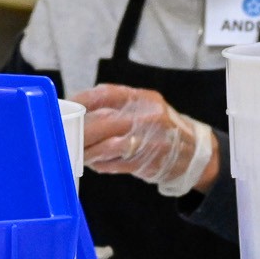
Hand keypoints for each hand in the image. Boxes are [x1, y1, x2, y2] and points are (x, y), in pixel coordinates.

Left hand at [69, 84, 217, 195]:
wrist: (194, 153)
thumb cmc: (161, 129)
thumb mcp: (146, 109)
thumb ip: (118, 107)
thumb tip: (80, 112)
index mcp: (143, 99)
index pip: (106, 94)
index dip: (81, 100)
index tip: (65, 107)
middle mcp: (147, 117)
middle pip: (102, 122)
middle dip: (79, 131)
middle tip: (66, 137)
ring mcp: (149, 140)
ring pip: (107, 145)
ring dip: (87, 152)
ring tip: (78, 154)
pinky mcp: (147, 162)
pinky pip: (115, 163)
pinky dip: (101, 164)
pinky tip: (95, 163)